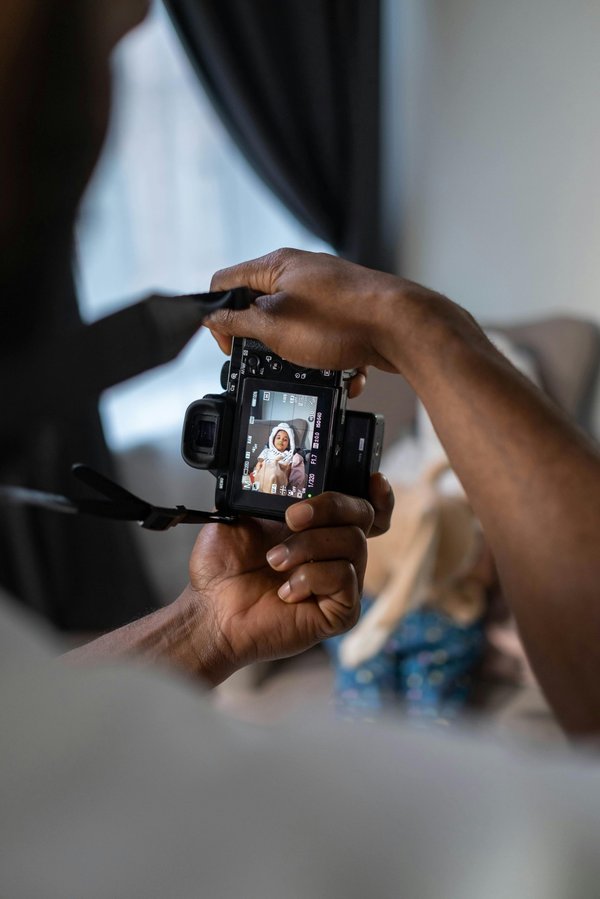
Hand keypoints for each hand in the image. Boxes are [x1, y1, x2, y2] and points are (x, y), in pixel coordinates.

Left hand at [179, 474, 392, 684]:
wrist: (209, 610)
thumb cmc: (223, 567)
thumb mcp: (242, 512)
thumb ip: (272, 490)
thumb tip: (290, 469)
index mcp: (318, 527)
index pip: (365, 508)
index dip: (377, 494)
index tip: (372, 479)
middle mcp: (335, 553)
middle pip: (363, 515)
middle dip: (329, 506)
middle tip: (292, 518)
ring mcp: (341, 583)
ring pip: (353, 543)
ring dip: (308, 546)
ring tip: (275, 562)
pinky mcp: (340, 612)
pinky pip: (345, 577)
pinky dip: (312, 577)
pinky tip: (286, 591)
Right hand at [208, 249, 407, 390]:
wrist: (402, 327)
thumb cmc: (341, 320)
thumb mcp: (275, 325)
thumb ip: (239, 322)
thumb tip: (212, 317)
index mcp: (277, 265)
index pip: (226, 283)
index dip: (219, 316)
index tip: (231, 347)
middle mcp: (301, 273)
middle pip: (261, 307)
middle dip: (264, 340)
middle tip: (272, 360)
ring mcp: (327, 293)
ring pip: (295, 328)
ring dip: (299, 355)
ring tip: (312, 366)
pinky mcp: (348, 313)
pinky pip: (325, 338)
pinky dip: (328, 359)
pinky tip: (341, 371)